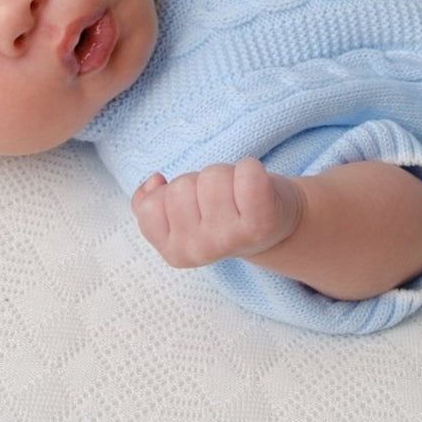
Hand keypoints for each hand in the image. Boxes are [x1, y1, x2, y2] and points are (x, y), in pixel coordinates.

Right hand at [130, 157, 302, 268]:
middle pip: (179, 188)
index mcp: (175, 253)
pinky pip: (246, 173)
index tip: (189, 208)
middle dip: (195, 184)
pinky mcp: (262, 221)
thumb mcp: (172, 216)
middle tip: (216, 201)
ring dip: (221, 176)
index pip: (150, 206)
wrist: (275, 228)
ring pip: (209, 177)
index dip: (167, 196)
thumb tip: (156, 181)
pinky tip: (251, 183)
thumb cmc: (218, 216)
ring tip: (234, 195)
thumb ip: (146, 204)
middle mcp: (202, 251)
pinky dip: (249, 168)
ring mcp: (232, 238)